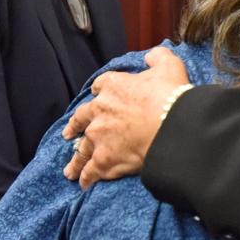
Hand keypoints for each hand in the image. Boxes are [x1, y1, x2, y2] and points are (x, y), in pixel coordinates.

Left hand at [62, 47, 189, 188]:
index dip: (100, 92)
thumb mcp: (168, 66)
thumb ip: (158, 57)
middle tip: (68, 134)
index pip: (100, 87)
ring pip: (82, 149)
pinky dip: (87, 177)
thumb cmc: (169, 95)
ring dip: (76, 159)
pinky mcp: (103, 159)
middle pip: (81, 119)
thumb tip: (151, 56)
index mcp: (113, 86)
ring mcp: (99, 137)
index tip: (98, 97)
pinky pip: (91, 170)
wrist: (170, 125)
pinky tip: (84, 183)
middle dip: (74, 127)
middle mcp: (100, 111)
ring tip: (70, 169)